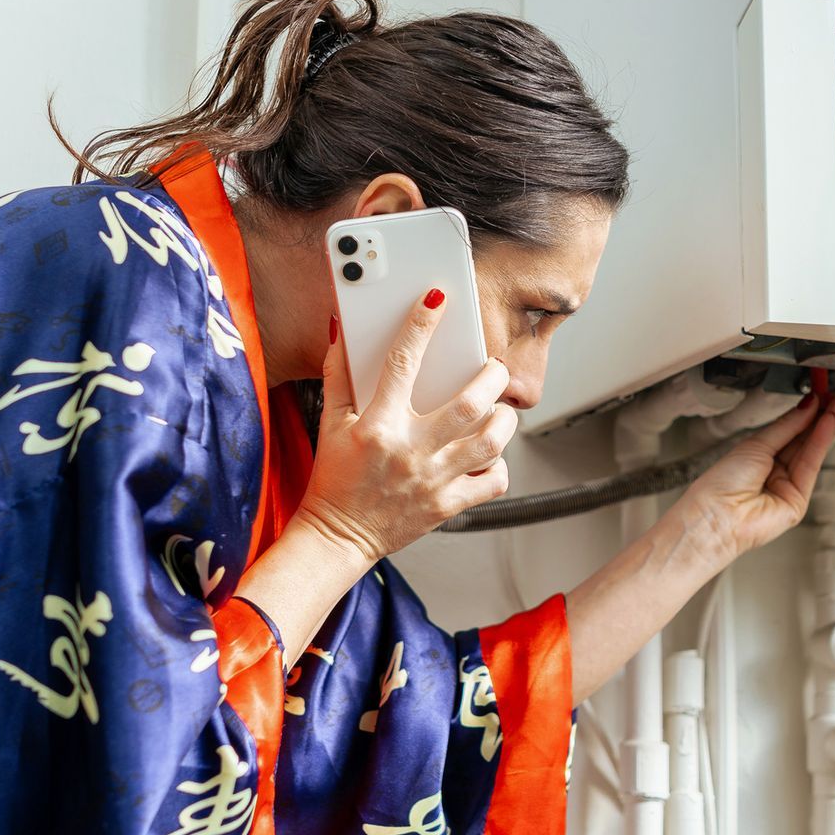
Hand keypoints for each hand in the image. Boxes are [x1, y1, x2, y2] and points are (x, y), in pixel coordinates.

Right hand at [292, 290, 516, 565]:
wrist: (336, 537)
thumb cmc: (334, 478)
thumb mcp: (329, 423)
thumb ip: (337, 373)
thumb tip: (342, 328)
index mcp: (378, 426)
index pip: (402, 362)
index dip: (421, 324)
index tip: (436, 297)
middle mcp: (410, 451)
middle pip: (470, 403)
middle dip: (492, 377)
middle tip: (493, 369)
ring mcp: (433, 481)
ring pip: (491, 441)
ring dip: (504, 419)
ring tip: (499, 409)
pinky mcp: (448, 506)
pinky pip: (493, 481)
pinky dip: (499, 464)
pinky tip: (489, 453)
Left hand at [668, 393, 834, 565]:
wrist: (717, 516)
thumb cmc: (722, 484)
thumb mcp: (755, 444)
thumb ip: (786, 425)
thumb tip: (808, 405)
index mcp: (759, 456)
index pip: (790, 430)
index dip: (808, 412)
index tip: (822, 394)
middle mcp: (774, 471)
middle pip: (805, 439)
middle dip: (824, 417)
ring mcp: (787, 486)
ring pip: (812, 450)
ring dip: (828, 425)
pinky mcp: (798, 499)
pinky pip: (812, 464)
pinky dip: (821, 441)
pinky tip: (828, 422)